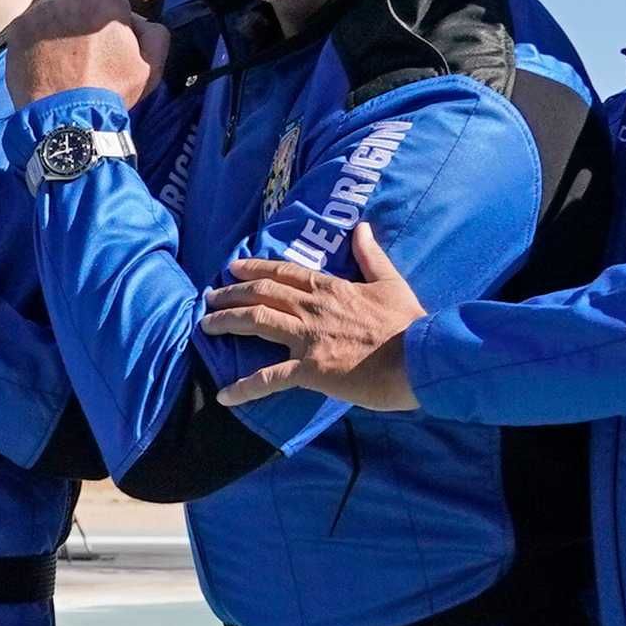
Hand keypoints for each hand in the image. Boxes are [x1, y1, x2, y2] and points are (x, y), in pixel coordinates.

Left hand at [2, 0, 165, 108]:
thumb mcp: (151, 66)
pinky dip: (37, 43)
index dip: (112, 31)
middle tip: (85, 59)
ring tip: (64, 64)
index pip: (112, 7)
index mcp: (106, 1)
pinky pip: (32, 29)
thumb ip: (155, 33)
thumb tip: (140, 20)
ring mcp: (42, 12)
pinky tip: (46, 65)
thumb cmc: (111, 92)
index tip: (108, 52)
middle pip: (82, 7)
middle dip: (84, 26)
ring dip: (60, 32)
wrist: (66, 118)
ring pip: (55, 16)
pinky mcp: (19, 28)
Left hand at [208, 222, 426, 411]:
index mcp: (330, 288)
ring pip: (256, 322)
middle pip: (261, 293)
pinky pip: (269, 378)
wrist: (420, 358)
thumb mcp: (390, 282)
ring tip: (206, 326)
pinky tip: (224, 397)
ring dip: (227, 323)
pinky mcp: (310, 370)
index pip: (283, 273)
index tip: (233, 269)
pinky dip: (244, 388)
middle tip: (209, 298)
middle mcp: (312, 308)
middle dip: (231, 293)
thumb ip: (371, 255)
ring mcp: (308, 338)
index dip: (255, 268)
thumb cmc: (409, 324)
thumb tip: (362, 228)